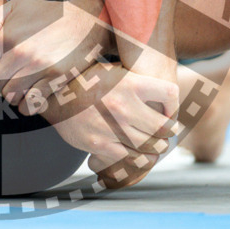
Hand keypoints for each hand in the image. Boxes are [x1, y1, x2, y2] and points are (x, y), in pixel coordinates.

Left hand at [0, 0, 111, 103]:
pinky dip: (28, 105)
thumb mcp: (17, 5)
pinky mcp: (55, 79)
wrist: (85, 21)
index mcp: (7, 36)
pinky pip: (31, 104)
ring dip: (13, 95)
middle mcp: (20, 53)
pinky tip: (32, 96)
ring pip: (10, 97)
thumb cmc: (49, 14)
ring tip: (20, 87)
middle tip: (8, 81)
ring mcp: (38, 67)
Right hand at [40, 63, 179, 188]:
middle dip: (169, 132)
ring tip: (157, 146)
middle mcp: (123, 106)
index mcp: (130, 83)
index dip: (174, 104)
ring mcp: (111, 127)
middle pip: (164, 127)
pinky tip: (138, 155)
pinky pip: (129, 158)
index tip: (170, 110)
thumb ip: (137, 77)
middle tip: (168, 132)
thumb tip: (163, 81)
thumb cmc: (88, 81)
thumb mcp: (113, 69)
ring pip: (150, 147)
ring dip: (157, 148)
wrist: (54, 97)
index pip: (171, 94)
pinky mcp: (99, 144)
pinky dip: (138, 159)